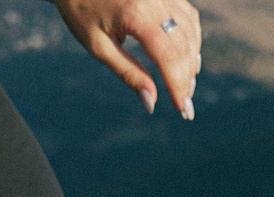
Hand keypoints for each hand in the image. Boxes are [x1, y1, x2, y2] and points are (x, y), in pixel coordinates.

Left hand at [54, 0, 200, 118]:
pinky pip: (188, 16)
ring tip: (185, 85)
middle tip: (185, 106)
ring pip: (190, 31)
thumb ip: (128, 73)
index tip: (182, 109)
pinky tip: (186, 58)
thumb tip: (151, 102)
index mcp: (136, 13)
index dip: (178, 84)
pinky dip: (190, 40)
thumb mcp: (99, 47)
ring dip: (191, 60)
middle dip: (187, 78)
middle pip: (183, 45)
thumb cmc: (81, 11)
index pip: (167, 55)